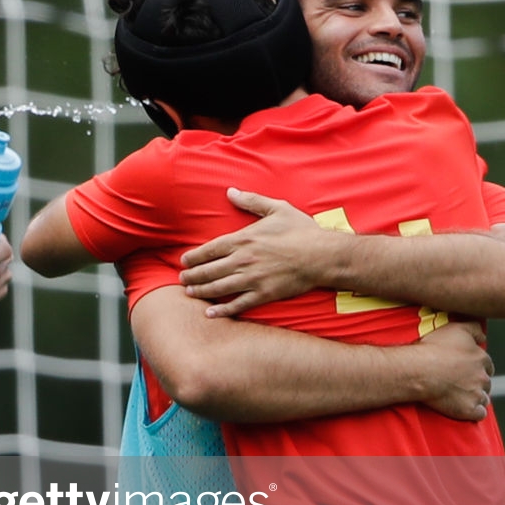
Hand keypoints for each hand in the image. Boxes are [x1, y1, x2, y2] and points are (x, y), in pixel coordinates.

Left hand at [179, 189, 345, 316]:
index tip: (184, 261)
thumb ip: (251, 200)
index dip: (194, 257)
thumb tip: (230, 191)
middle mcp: (243, 260)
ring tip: (189, 292)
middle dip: (192, 275)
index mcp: (243, 239)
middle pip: (209, 270)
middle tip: (182, 279)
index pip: (209, 249)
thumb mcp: (277, 208)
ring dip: (201, 290)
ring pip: (218, 287)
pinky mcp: (263, 294)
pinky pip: (238, 304)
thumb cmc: (301, 231)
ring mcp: (252, 279)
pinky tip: (210, 313)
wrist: (323, 255)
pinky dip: (222, 310)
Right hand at [413, 321, 492, 420]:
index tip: (466, 369)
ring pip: (484, 398)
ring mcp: (476, 394)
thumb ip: (474, 328)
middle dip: (477, 383)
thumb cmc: (433, 348)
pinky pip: (479, 413)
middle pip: (486, 382)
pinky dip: (475, 412)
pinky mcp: (469, 409)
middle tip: (461, 383)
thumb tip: (484, 335)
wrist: (419, 370)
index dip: (477, 367)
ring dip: (476, 398)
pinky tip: (465, 408)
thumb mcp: (455, 328)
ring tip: (461, 396)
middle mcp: (483, 376)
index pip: (487, 365)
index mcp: (481, 358)